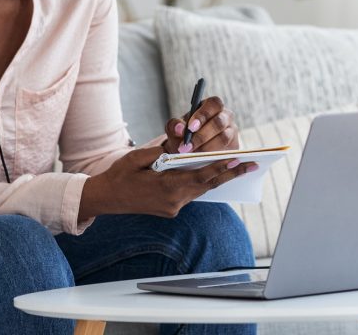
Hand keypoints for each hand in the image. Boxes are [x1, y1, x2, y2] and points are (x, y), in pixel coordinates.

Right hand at [78, 146, 256, 218]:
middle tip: (251, 165)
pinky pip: (192, 194)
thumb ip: (161, 152)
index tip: (237, 161)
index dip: (221, 169)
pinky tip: (214, 174)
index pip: (200, 177)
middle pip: (207, 186)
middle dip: (229, 174)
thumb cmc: (120, 174)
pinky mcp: (170, 210)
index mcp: (166, 188)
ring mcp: (173, 208)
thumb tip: (180, 147)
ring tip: (238, 168)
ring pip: (201, 190)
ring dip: (218, 179)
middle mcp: (173, 201)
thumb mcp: (138, 157)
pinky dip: (203, 183)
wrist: (106, 198)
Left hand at [163, 96, 239, 153]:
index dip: (203, 115)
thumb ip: (174, 126)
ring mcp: (232, 132)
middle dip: (202, 136)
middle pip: (219, 122)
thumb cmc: (182, 136)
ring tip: (192, 155)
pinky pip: (227, 152)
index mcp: (211, 106)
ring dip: (206, 148)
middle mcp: (225, 117)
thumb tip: (179, 128)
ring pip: (224, 138)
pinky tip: (201, 161)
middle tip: (186, 147)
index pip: (213, 104)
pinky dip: (213, 156)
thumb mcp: (175, 129)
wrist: (188, 152)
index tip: (190, 128)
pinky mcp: (234, 148)